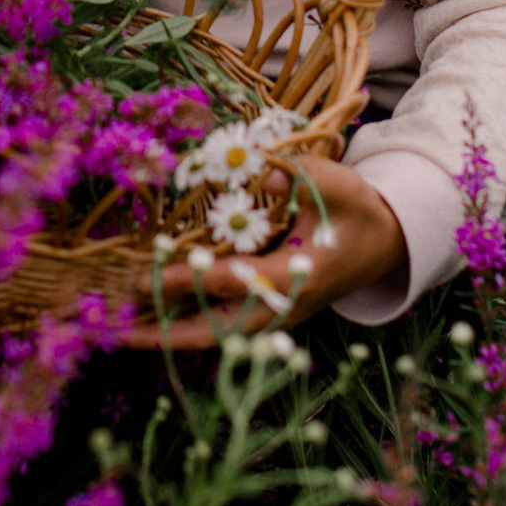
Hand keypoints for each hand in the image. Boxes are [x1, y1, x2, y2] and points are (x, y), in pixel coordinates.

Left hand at [145, 157, 406, 349]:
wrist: (389, 243)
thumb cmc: (359, 211)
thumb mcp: (338, 185)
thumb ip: (304, 176)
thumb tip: (264, 172)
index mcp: (295, 276)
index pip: (230, 282)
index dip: (186, 280)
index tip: (144, 280)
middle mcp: (281, 305)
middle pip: (215, 329)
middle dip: (164, 333)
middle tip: (117, 332)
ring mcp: (276, 315)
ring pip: (215, 333)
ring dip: (169, 333)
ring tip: (122, 332)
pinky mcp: (271, 312)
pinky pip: (222, 325)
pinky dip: (187, 324)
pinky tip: (154, 319)